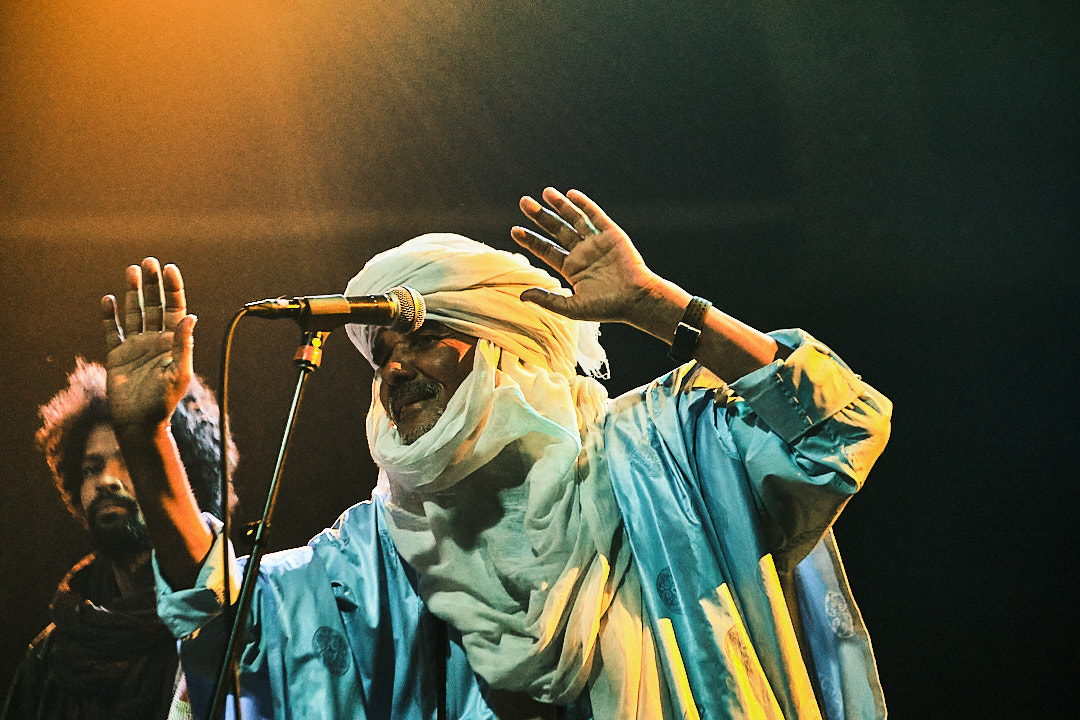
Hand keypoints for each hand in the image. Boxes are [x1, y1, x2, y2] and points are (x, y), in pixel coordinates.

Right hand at [101, 258, 195, 430]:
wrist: (139, 424)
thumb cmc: (163, 402)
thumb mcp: (178, 373)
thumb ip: (183, 345)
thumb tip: (191, 317)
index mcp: (173, 343)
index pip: (175, 310)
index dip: (173, 289)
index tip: (170, 269)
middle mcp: (155, 340)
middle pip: (154, 306)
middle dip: (152, 284)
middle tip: (148, 262)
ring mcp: (135, 346)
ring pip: (134, 313)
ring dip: (131, 293)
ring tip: (130, 271)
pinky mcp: (116, 355)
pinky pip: (112, 331)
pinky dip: (108, 316)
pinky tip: (107, 300)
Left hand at [511, 187, 662, 325]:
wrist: (635, 300)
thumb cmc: (606, 308)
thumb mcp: (571, 307)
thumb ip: (547, 299)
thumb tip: (522, 295)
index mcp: (571, 268)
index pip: (546, 250)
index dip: (530, 239)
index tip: (514, 230)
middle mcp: (582, 253)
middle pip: (556, 230)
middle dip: (540, 216)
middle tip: (524, 202)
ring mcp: (596, 242)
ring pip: (574, 219)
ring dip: (560, 205)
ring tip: (545, 192)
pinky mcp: (611, 234)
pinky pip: (595, 216)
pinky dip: (584, 204)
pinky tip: (571, 194)